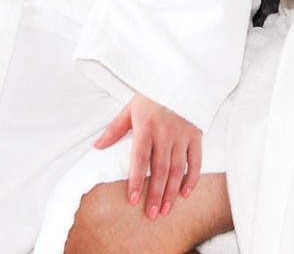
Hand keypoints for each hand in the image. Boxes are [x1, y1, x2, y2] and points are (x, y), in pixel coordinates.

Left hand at [92, 93, 201, 219]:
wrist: (179, 79)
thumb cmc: (152, 95)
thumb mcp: (130, 109)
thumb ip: (114, 130)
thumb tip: (97, 146)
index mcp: (146, 127)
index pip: (139, 159)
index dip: (136, 180)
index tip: (133, 199)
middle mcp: (165, 134)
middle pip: (159, 169)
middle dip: (155, 194)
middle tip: (151, 214)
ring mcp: (182, 136)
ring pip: (177, 169)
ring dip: (171, 191)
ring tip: (165, 209)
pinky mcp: (196, 136)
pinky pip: (195, 161)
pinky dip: (192, 178)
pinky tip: (185, 193)